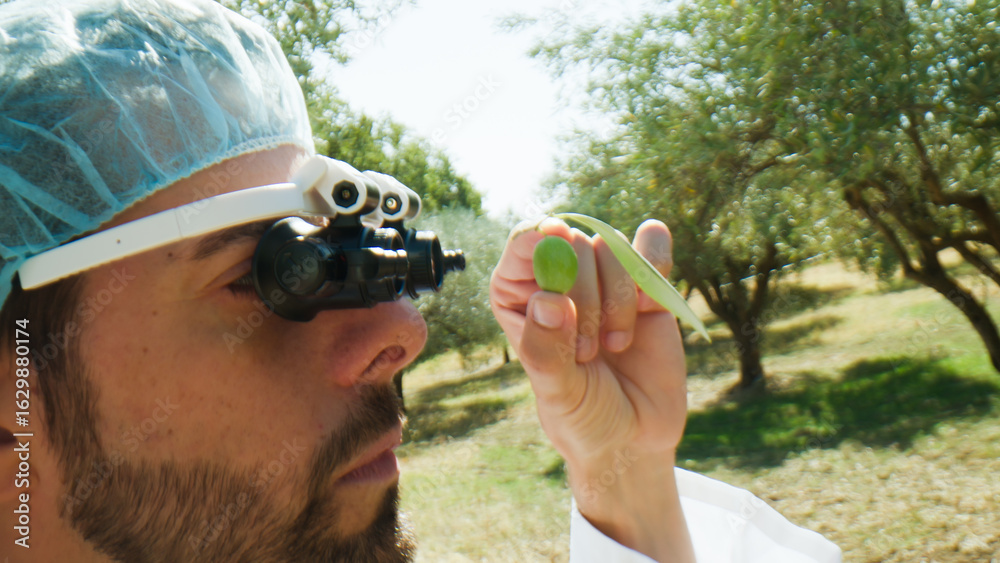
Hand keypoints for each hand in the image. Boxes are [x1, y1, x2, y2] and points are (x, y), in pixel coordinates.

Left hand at [490, 217, 693, 561]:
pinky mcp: (646, 285)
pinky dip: (655, 262)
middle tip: (589, 350)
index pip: (523, 248)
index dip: (537, 237)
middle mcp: (559, 281)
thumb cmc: (582, 417)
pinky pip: (651, 248)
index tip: (555, 236)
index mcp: (521, 298)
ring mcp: (604, 280)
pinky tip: (651, 304)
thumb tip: (548, 299)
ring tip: (615, 347)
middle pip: (572, 246)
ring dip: (619, 300)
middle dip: (585, 293)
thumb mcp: (559, 393)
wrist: (634, 437)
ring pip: (612, 249)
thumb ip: (549, 349)